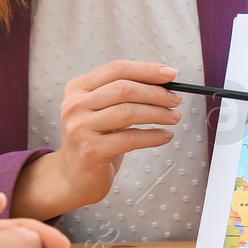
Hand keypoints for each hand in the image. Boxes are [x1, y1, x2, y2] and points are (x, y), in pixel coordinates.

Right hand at [15, 60, 181, 218]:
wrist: (72, 177)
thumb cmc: (94, 141)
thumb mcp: (102, 111)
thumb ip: (123, 95)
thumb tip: (163, 84)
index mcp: (78, 88)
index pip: (116, 69)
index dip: (146, 70)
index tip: (171, 74)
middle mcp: (75, 105)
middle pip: (124, 88)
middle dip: (156, 93)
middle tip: (175, 100)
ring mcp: (80, 127)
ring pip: (128, 112)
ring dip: (158, 113)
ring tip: (174, 117)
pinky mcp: (90, 150)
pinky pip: (130, 138)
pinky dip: (153, 136)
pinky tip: (165, 136)